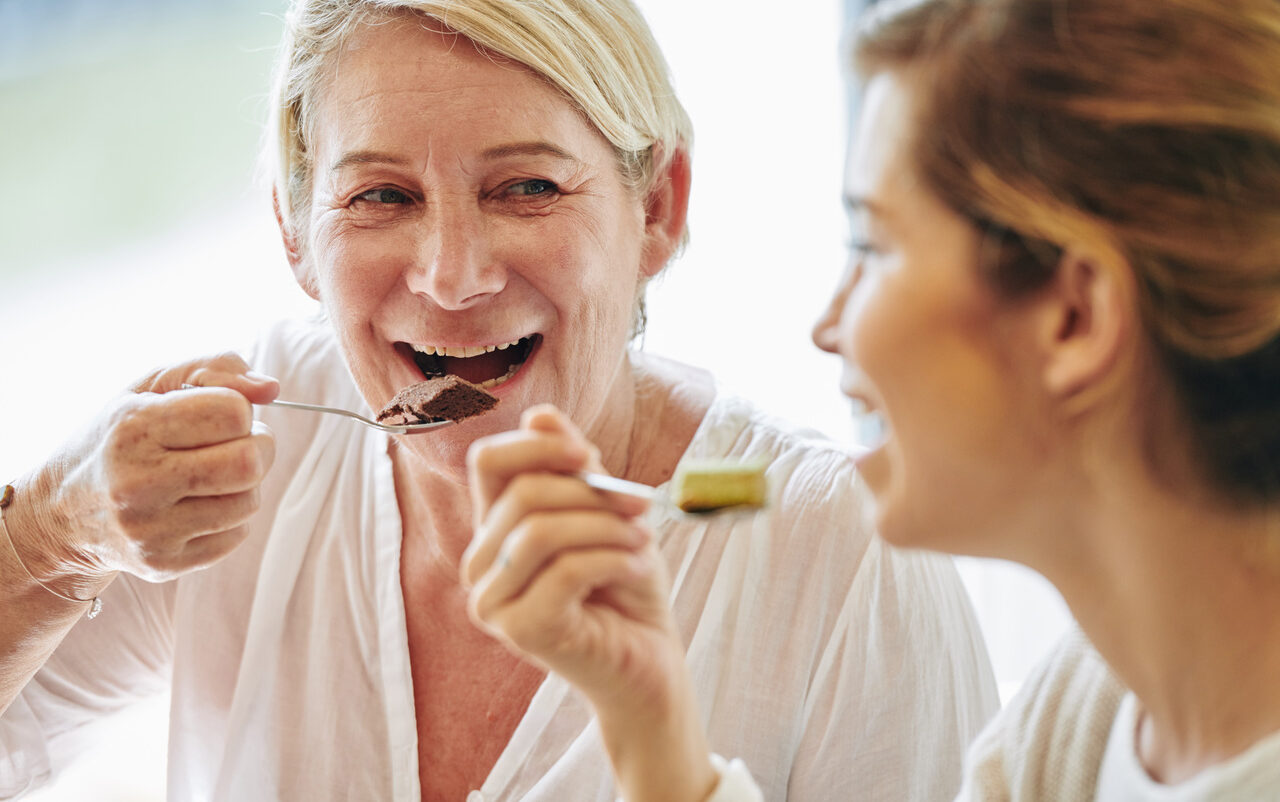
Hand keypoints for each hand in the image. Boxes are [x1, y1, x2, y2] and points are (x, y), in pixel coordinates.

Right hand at [11, 352, 278, 594]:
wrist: (61, 511)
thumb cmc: (119, 437)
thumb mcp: (152, 387)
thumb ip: (215, 368)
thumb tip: (271, 388)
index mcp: (133, 427)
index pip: (233, 413)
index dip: (239, 409)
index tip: (220, 414)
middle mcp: (138, 482)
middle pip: (248, 462)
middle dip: (258, 446)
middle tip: (236, 444)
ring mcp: (149, 530)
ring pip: (248, 501)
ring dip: (245, 484)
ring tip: (213, 475)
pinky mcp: (163, 564)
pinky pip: (237, 535)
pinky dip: (230, 517)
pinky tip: (199, 505)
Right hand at [464, 404, 716, 801]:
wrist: (650, 663)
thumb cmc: (625, 586)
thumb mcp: (606, 513)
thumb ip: (575, 467)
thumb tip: (540, 415)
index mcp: (495, 530)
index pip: (487, 461)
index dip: (536, 446)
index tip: (588, 456)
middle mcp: (481, 566)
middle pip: (524, 494)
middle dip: (592, 493)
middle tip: (641, 508)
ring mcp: (494, 603)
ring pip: (540, 531)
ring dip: (605, 527)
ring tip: (641, 541)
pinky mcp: (522, 631)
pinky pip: (565, 570)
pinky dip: (613, 559)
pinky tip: (637, 567)